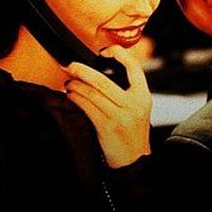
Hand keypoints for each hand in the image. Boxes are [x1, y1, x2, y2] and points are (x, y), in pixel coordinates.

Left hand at [63, 45, 151, 167]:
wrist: (135, 160)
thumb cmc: (132, 132)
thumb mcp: (138, 108)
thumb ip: (126, 91)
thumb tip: (98, 73)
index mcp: (143, 95)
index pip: (134, 67)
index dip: (119, 54)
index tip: (105, 51)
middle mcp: (134, 103)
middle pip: (103, 80)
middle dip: (83, 71)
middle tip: (71, 65)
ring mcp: (121, 116)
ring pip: (93, 93)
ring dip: (76, 85)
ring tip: (68, 82)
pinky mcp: (108, 127)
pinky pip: (88, 107)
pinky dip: (77, 98)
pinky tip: (71, 95)